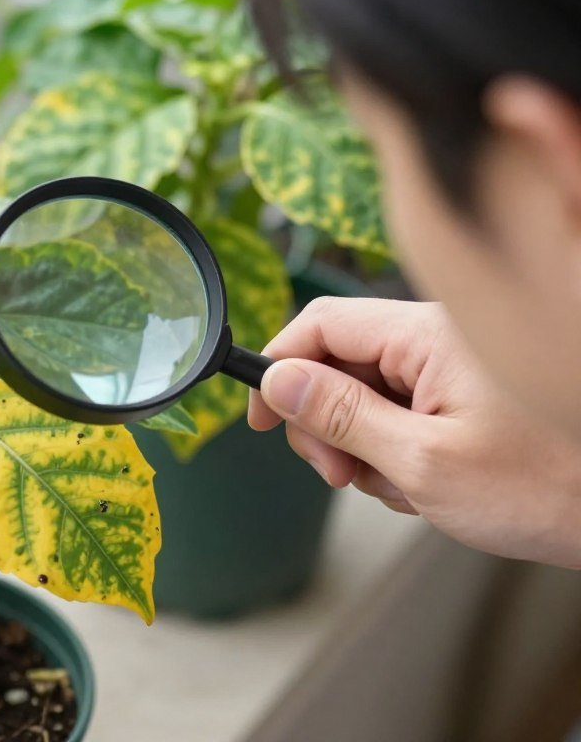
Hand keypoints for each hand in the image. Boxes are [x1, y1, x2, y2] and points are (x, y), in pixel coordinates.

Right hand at [248, 297, 580, 567]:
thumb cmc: (548, 486)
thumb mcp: (422, 462)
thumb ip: (342, 417)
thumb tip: (278, 381)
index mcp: (428, 335)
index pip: (321, 323)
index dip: (279, 367)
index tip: (262, 418)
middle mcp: (437, 339)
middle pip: (338, 362)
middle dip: (326, 424)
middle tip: (341, 475)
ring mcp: (450, 367)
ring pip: (365, 396)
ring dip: (365, 449)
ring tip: (405, 487)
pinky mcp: (460, 392)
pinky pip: (398, 412)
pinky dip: (397, 453)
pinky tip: (426, 484)